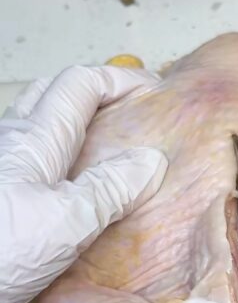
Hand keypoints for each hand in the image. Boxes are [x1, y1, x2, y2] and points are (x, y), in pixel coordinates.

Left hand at [0, 65, 167, 302]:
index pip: (80, 83)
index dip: (120, 80)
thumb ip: (109, 189)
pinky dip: (58, 163)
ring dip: (74, 129)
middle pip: (52, 95)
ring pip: (38, 130)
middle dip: (94, 95)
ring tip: (108, 155)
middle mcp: (10, 143)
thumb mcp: (66, 222)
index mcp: (34, 137)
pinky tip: (70, 195)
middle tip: (130, 118)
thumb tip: (150, 159)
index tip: (157, 93)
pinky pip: (29, 165)